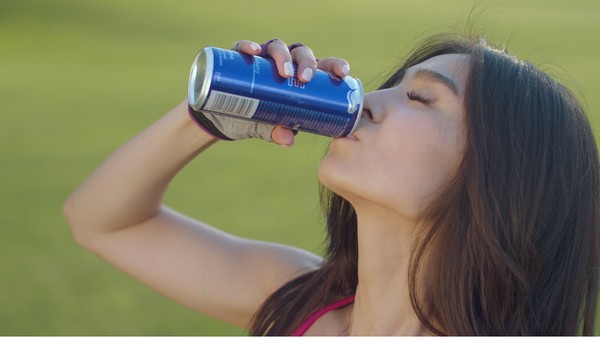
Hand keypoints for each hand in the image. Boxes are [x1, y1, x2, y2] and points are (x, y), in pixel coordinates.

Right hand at [190, 39, 350, 145]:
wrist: (223, 119)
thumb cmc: (256, 119)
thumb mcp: (268, 127)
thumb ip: (278, 131)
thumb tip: (288, 140)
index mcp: (300, 77)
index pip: (322, 65)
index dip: (334, 65)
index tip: (343, 72)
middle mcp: (284, 63)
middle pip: (301, 52)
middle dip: (306, 62)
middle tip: (304, 78)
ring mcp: (262, 59)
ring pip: (277, 46)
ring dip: (282, 55)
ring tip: (283, 71)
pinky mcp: (240, 59)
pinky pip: (244, 47)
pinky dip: (248, 46)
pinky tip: (254, 52)